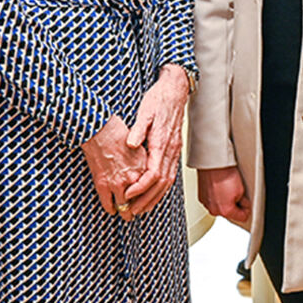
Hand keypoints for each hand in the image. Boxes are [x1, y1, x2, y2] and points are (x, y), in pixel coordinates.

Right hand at [81, 116, 148, 219]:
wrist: (100, 130)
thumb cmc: (117, 133)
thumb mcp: (139, 145)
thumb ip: (143, 162)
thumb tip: (145, 169)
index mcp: (143, 168)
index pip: (150, 189)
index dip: (149, 197)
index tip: (147, 200)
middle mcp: (133, 178)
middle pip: (138, 201)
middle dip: (138, 209)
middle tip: (136, 213)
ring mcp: (118, 183)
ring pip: (124, 206)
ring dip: (125, 212)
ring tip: (126, 215)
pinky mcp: (103, 185)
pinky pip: (108, 204)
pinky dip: (110, 209)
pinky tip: (111, 210)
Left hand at [122, 66, 191, 217]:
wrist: (174, 91)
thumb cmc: (158, 100)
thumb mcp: (144, 112)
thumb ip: (137, 130)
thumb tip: (130, 145)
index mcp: (161, 142)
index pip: (153, 174)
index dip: (140, 187)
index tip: (128, 195)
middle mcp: (170, 150)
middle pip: (161, 184)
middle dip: (147, 200)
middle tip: (133, 211)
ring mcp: (174, 152)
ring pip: (167, 182)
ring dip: (154, 198)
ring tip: (142, 209)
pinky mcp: (174, 151)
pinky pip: (170, 175)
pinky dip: (161, 189)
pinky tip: (153, 194)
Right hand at [196, 166, 251, 228]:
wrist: (213, 164)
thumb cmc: (225, 174)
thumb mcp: (241, 190)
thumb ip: (243, 202)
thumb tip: (243, 204)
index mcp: (225, 211)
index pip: (242, 217)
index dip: (247, 209)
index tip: (247, 204)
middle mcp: (214, 210)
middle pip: (229, 213)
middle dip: (234, 205)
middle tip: (237, 194)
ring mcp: (206, 204)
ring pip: (219, 207)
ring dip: (224, 201)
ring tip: (227, 188)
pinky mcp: (201, 197)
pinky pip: (212, 201)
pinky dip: (216, 196)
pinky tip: (220, 187)